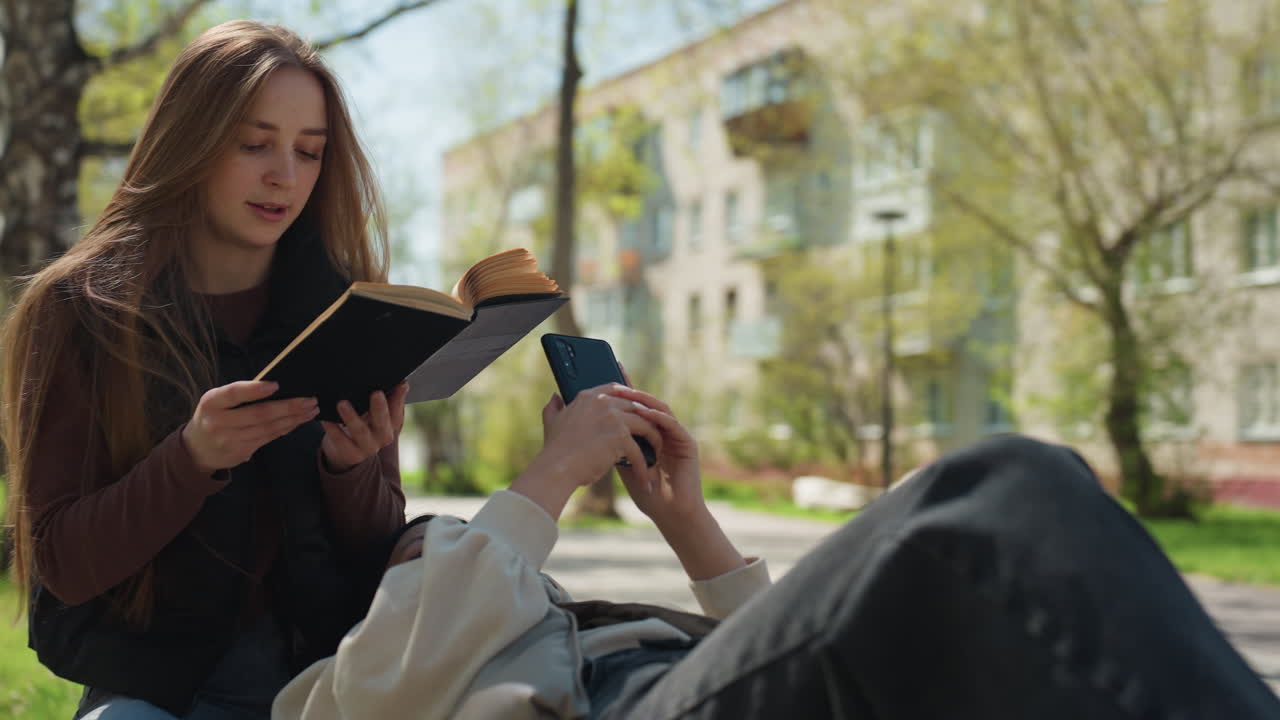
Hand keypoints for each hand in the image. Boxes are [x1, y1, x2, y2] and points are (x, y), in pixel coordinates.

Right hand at [182, 381, 318, 473]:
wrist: (196, 449)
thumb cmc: (214, 415)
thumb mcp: (217, 401)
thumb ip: (239, 394)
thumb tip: (277, 386)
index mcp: (211, 402)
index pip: (233, 394)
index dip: (254, 389)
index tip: (276, 385)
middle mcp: (218, 422)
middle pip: (259, 414)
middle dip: (288, 406)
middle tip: (310, 400)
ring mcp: (229, 440)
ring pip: (268, 428)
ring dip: (293, 419)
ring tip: (311, 410)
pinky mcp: (241, 452)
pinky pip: (268, 438)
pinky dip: (286, 428)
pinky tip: (298, 421)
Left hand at [320, 382, 408, 472]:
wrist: (348, 452)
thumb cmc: (364, 425)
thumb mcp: (377, 414)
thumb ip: (390, 399)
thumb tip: (402, 382)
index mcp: (391, 425)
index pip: (398, 411)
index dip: (399, 398)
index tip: (400, 384)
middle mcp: (382, 437)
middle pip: (382, 422)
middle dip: (380, 407)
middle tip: (376, 393)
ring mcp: (367, 447)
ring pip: (360, 431)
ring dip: (352, 417)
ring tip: (342, 403)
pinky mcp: (350, 453)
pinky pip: (340, 440)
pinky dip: (332, 428)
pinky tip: (326, 418)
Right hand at [513, 385, 660, 519]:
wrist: (556, 469)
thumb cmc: (554, 450)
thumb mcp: (551, 422)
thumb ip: (554, 406)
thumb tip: (555, 396)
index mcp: (588, 397)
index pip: (616, 388)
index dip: (630, 397)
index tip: (637, 408)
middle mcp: (602, 402)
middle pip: (636, 406)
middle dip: (648, 420)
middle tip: (654, 434)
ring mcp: (613, 418)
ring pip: (645, 425)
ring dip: (653, 440)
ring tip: (656, 454)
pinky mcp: (620, 436)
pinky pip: (639, 451)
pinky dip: (643, 467)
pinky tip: (645, 479)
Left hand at [607, 386, 704, 525]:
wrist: (670, 514)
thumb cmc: (647, 492)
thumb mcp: (623, 464)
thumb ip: (613, 445)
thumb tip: (589, 428)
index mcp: (650, 434)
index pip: (636, 408)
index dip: (624, 391)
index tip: (609, 374)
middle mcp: (664, 431)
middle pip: (648, 404)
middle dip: (631, 392)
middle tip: (614, 380)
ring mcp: (677, 436)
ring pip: (661, 410)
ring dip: (643, 401)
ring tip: (627, 394)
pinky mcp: (688, 444)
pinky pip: (672, 425)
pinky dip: (658, 418)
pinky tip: (645, 413)